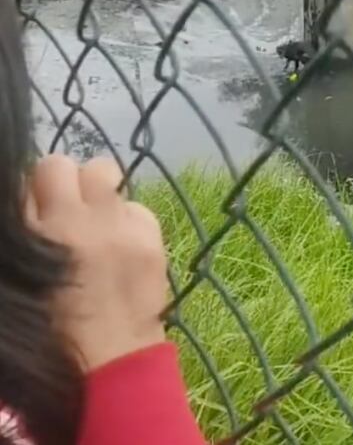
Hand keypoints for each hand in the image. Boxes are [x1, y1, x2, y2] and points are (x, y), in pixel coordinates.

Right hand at [25, 155, 167, 370]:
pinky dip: (129, 218)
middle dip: (61, 182)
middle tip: (65, 210)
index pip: (25, 179)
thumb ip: (27, 233)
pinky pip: (136, 205)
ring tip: (96, 220)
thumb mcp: (24, 276)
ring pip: (103, 170)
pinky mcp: (150, 236)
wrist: (108, 366)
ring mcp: (116, 225)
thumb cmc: (54, 332)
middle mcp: (73, 221)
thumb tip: (32, 203)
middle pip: (61, 164)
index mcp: (36, 235)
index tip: (38, 209)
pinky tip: (123, 244)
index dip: (32, 193)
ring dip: (96, 190)